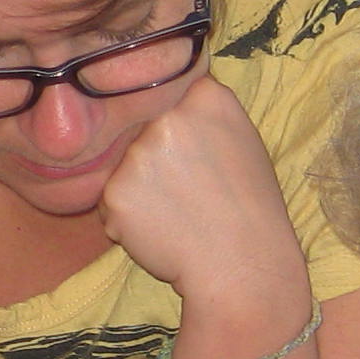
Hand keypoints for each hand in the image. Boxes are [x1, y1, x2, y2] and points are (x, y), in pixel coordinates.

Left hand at [97, 75, 308, 307]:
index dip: (172, 124)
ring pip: (121, 164)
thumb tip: (162, 97)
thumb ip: (201, 113)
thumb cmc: (249, 207)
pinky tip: (160, 228)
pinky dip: (127, 216)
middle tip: (185, 187)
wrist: (242, 267)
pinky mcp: (115, 191)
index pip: (165, 92)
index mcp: (206, 96)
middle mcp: (167, 116)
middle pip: (139, 127)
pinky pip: (110, 198)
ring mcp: (138, 154)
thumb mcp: (241, 140)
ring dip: (137, 187)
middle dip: (151, 155)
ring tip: (176, 210)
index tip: (188, 148)